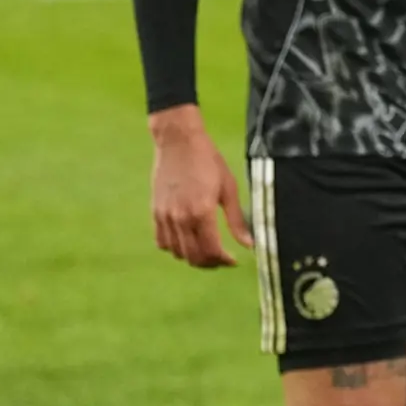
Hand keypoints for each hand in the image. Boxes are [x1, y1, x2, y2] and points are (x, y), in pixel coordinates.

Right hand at [150, 106, 251, 268]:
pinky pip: (162, 242)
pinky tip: (187, 240)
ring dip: (193, 257)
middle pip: (194, 257)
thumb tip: (250, 244)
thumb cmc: (208, 161)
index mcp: (202, 212)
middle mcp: (181, 218)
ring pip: (177, 253)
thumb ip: (237, 220)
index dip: (224, 261)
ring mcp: (165, 217)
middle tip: (222, 259)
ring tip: (206, 250)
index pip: (211, 251)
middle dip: (210, 263)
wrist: (179, 142)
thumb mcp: (229, 188)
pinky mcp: (155, 212)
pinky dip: (175, 247)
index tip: (233, 260)